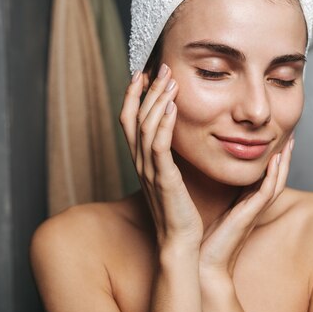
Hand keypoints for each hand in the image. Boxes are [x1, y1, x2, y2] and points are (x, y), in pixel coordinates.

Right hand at [120, 64, 202, 247]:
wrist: (181, 244)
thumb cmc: (180, 213)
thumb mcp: (171, 180)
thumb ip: (169, 159)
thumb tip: (175, 139)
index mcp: (143, 163)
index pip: (131, 122)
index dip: (134, 97)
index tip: (143, 74)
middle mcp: (141, 164)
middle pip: (135, 119)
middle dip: (146, 91)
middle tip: (160, 67)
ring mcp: (150, 172)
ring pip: (146, 128)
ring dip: (156, 101)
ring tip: (169, 79)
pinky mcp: (164, 181)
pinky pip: (159, 147)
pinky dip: (163, 125)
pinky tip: (171, 107)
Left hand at [198, 135, 293, 278]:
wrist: (204, 264)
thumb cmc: (207, 241)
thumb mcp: (217, 212)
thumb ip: (221, 198)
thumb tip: (212, 180)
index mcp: (246, 204)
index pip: (263, 178)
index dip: (271, 160)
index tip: (275, 142)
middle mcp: (254, 207)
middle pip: (276, 177)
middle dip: (284, 157)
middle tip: (290, 137)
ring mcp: (254, 211)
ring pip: (276, 182)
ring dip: (284, 163)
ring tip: (289, 143)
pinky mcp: (249, 216)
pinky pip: (266, 192)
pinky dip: (272, 176)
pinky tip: (275, 160)